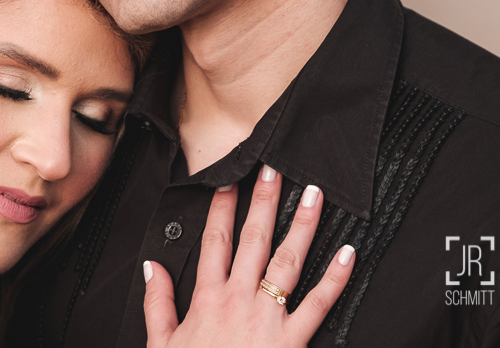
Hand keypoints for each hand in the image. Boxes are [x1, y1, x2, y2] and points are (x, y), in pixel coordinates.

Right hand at [143, 166, 354, 347]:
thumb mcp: (162, 343)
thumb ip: (157, 302)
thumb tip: (151, 267)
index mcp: (208, 298)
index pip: (215, 241)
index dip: (222, 207)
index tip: (229, 181)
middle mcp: (239, 300)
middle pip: (253, 240)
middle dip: (264, 201)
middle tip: (274, 168)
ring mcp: (268, 319)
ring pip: (287, 262)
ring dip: (302, 225)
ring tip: (313, 194)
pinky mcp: (293, 341)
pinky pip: (319, 304)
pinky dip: (336, 278)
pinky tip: (348, 252)